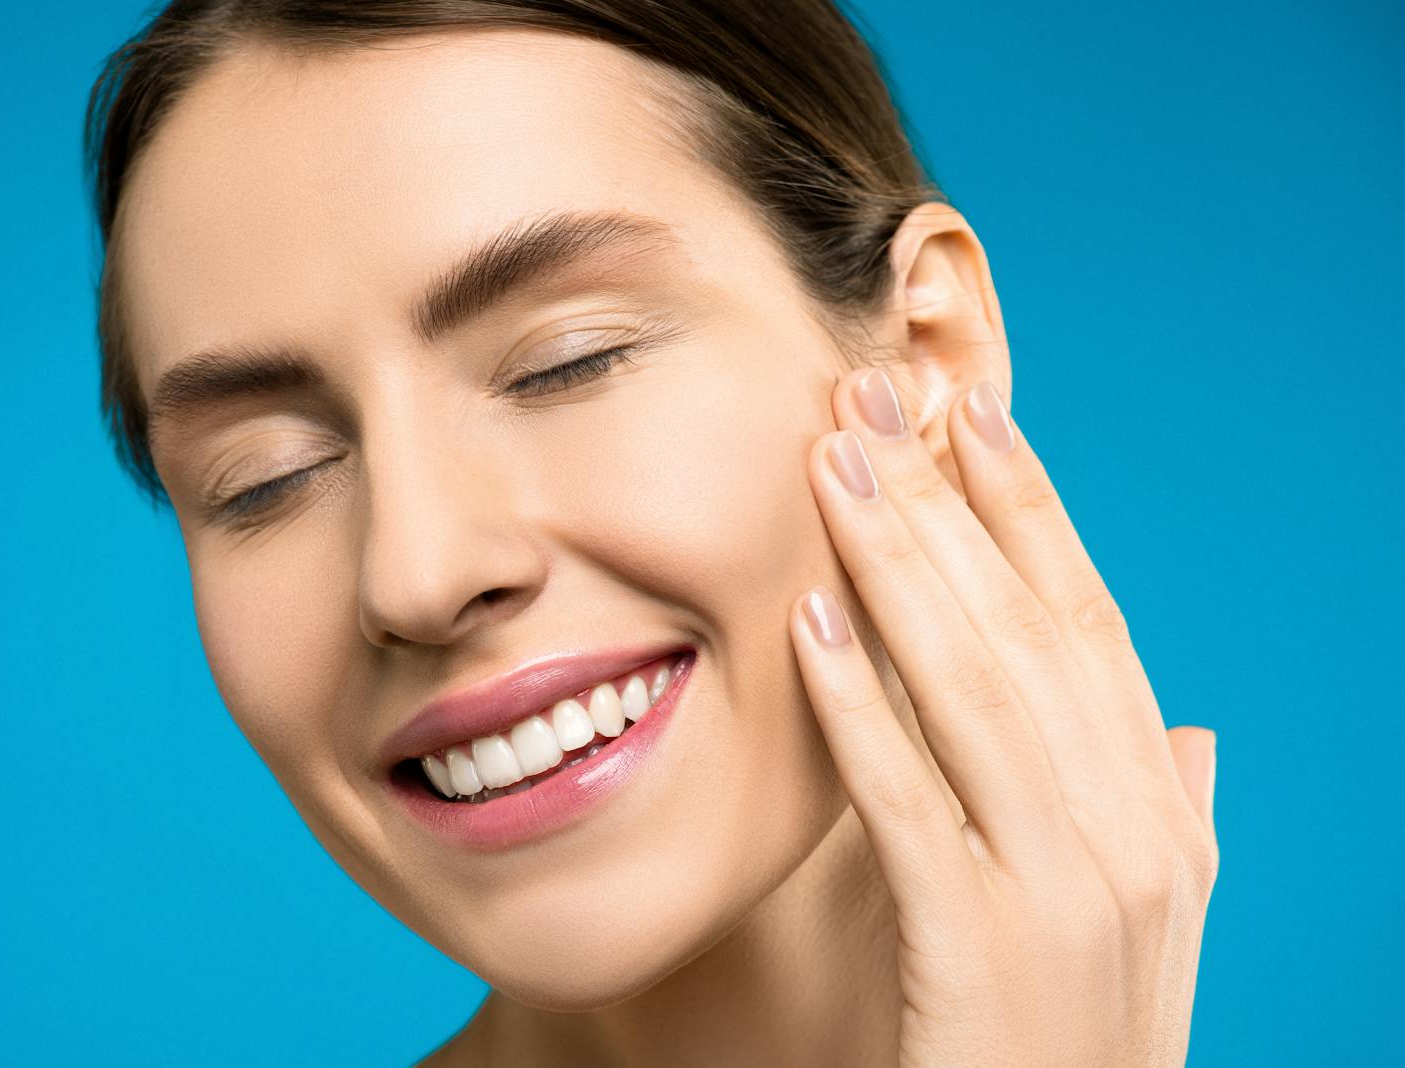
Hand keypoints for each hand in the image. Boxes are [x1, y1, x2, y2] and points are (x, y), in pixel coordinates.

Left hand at [788, 368, 1219, 1066]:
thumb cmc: (1074, 1043)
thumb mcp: (1140, 926)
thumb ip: (1164, 816)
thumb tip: (1186, 728)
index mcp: (1161, 815)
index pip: (1089, 627)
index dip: (1028, 514)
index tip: (968, 415)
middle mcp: (1134, 839)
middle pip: (1028, 632)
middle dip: (946, 506)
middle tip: (871, 401)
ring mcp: (1068, 896)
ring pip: (975, 692)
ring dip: (899, 568)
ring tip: (833, 468)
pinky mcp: (984, 957)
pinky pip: (908, 807)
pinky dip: (861, 710)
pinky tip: (808, 627)